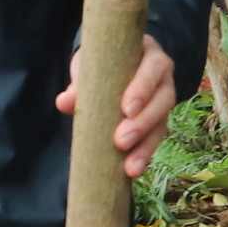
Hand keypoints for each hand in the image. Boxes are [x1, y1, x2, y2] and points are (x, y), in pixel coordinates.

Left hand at [57, 37, 180, 180]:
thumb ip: (80, 82)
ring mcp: (163, 100)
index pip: (153, 69)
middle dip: (142, 123)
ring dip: (145, 147)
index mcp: (150, 55)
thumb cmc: (103, 60)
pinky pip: (155, 138)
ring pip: (161, 123)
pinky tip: (133, 171)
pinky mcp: (159, 120)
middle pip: (162, 100)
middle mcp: (163, 78)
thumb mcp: (91, 64)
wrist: (112, 61)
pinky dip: (144, 155)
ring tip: (130, 168)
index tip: (127, 109)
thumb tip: (64, 103)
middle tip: (121, 141)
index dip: (143, 88)